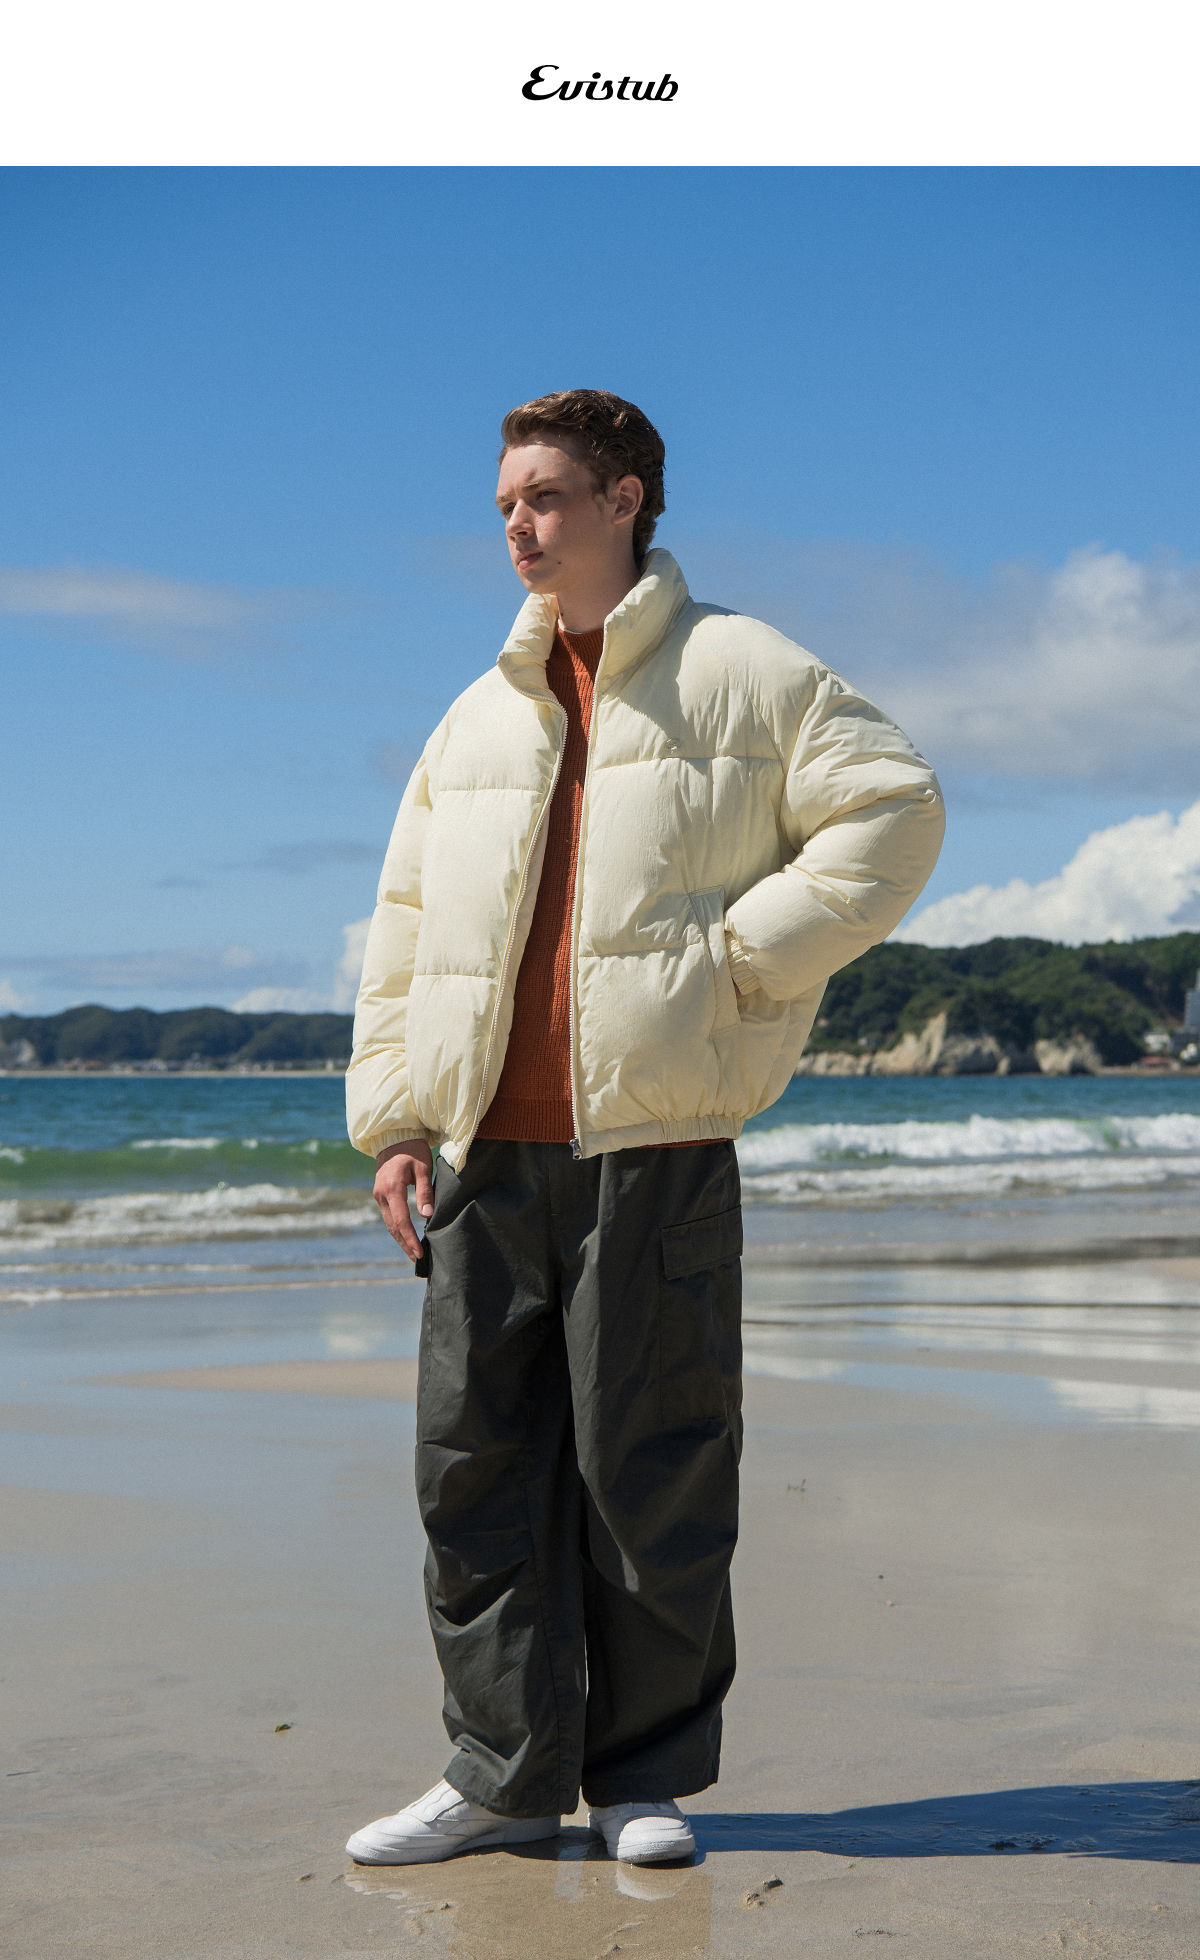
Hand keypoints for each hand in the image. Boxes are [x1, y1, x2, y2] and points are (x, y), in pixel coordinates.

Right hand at [373, 1140, 434, 1262]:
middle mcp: (381, 1194)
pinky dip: (397, 1228)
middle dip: (405, 1244)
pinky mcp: (380, 1194)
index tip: (420, 1252)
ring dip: (400, 1239)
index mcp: (392, 1188)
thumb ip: (424, 1191)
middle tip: (417, 1259)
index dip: (410, 1238)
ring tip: (413, 1253)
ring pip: (389, 1223)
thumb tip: (427, 1215)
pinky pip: (389, 1215)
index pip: (401, 1221)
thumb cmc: (412, 1150)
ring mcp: (379, 1195)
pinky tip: (406, 1236)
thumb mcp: (423, 1167)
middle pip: (392, 1226)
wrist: (393, 1137)